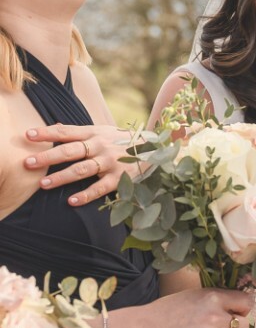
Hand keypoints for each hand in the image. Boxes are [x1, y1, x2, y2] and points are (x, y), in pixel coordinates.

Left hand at [24, 123, 139, 205]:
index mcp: (94, 133)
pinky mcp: (119, 178)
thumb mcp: (104, 131)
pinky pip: (100, 188)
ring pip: (81, 169)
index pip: (66, 132)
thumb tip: (58, 126)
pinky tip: (71, 201)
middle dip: (47, 157)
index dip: (46, 133)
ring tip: (44, 184)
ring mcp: (110, 162)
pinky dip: (86, 195)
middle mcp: (100, 146)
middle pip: (69, 150)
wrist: (156, 149)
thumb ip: (81, 131)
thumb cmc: (124, 141)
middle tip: (28, 163)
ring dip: (61, 177)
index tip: (28, 135)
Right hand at [132, 288, 251, 327]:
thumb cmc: (167, 311)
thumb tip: (241, 304)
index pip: (247, 302)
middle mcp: (214, 318)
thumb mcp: (194, 295)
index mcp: (213, 298)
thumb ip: (217, 299)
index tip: (237, 312)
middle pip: (244, 325)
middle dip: (233, 327)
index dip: (243, 308)